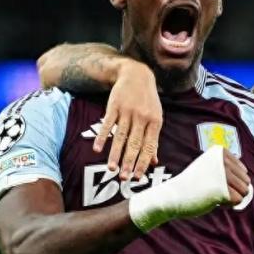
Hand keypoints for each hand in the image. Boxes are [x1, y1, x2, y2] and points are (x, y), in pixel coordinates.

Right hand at [92, 60, 162, 180]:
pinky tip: (97, 149)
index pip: (148, 146)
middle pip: (134, 144)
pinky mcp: (114, 106)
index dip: (143, 163)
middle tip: (124, 178)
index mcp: (154, 122)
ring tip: (111, 169)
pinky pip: (107, 124)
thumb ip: (153, 140)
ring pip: (120, 137)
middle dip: (129, 162)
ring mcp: (127, 111)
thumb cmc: (148, 101)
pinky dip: (102, 137)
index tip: (138, 177)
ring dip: (115, 154)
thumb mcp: (155, 118)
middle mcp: (142, 118)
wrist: (136, 75)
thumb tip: (154, 161)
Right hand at [128, 146, 249, 231]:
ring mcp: (223, 175)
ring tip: (213, 193)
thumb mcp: (210, 168)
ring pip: (245, 191)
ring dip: (231, 196)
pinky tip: (213, 200)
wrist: (173, 196)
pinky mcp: (222, 191)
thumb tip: (250, 187)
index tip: (211, 179)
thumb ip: (229, 170)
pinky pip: (238, 201)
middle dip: (233, 189)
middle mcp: (223, 160)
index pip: (243, 170)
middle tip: (211, 189)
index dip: (230, 180)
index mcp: (220, 151)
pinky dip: (228, 204)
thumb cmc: (193, 184)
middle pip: (246, 181)